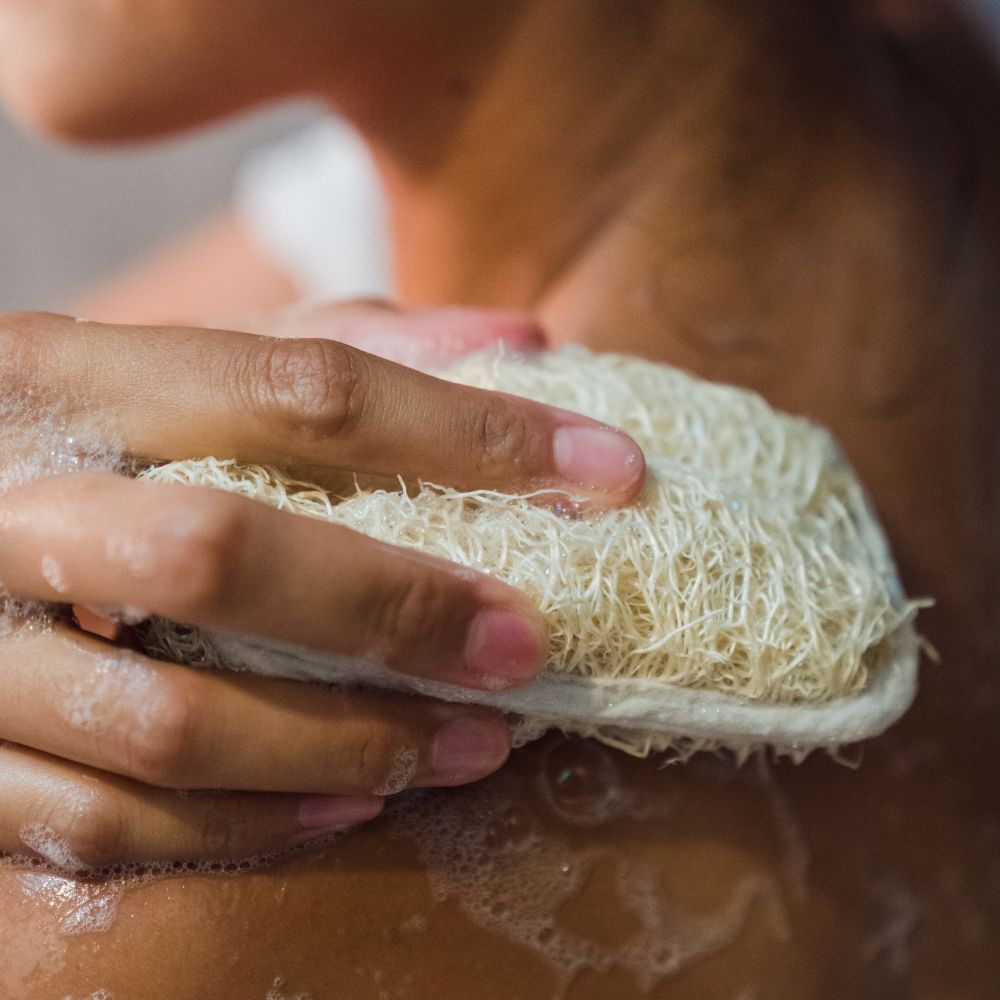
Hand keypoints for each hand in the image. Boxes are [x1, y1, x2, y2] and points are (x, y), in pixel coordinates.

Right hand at [0, 305, 644, 866]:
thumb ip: (339, 347)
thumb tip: (522, 342)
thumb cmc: (74, 437)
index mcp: (63, 377)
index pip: (300, 391)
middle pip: (217, 554)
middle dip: (397, 607)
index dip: (467, 435)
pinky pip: (107, 823)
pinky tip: (352, 804)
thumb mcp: (180, 369)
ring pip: (168, 723)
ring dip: (347, 745)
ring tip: (471, 745)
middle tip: (527, 644)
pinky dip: (248, 827)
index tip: (604, 471)